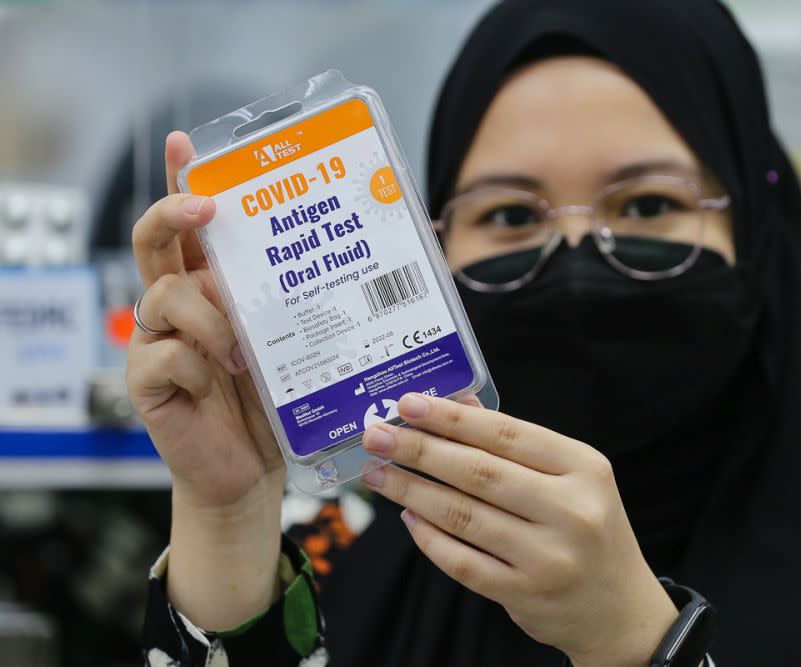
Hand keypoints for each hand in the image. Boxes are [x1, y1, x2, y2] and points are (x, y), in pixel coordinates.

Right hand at [125, 131, 284, 628]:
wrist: (253, 473)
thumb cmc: (279, 403)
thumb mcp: (305, 343)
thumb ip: (318, 301)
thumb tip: (397, 247)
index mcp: (212, 286)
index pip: (191, 225)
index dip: (182, 180)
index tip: (185, 142)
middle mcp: (178, 304)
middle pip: (153, 240)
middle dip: (175, 213)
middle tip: (207, 208)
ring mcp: (157, 340)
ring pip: (164, 295)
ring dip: (211, 317)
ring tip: (244, 352)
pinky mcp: (148, 382)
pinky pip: (163, 353)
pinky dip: (199, 365)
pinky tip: (222, 381)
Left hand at [360, 393, 677, 666]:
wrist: (620, 609)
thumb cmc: (589, 529)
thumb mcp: (570, 476)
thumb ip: (514, 442)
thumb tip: (455, 404)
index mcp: (584, 468)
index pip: (507, 434)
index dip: (452, 418)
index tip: (408, 404)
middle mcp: (571, 510)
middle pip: (479, 472)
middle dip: (419, 450)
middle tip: (377, 437)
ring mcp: (548, 556)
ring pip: (464, 515)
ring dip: (412, 491)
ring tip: (378, 474)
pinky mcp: (525, 594)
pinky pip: (463, 561)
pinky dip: (429, 538)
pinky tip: (408, 516)